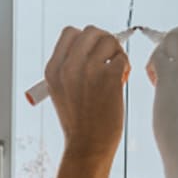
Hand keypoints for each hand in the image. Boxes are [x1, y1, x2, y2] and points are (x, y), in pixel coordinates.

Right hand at [45, 25, 129, 162]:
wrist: (87, 145)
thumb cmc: (78, 122)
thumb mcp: (61, 92)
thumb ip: (69, 68)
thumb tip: (92, 47)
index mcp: (52, 70)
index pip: (70, 33)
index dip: (85, 40)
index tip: (91, 54)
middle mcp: (68, 66)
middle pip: (91, 31)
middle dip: (103, 42)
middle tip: (106, 60)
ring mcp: (88, 70)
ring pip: (109, 40)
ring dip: (115, 53)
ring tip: (113, 72)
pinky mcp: (108, 76)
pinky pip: (122, 57)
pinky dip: (124, 67)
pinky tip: (119, 82)